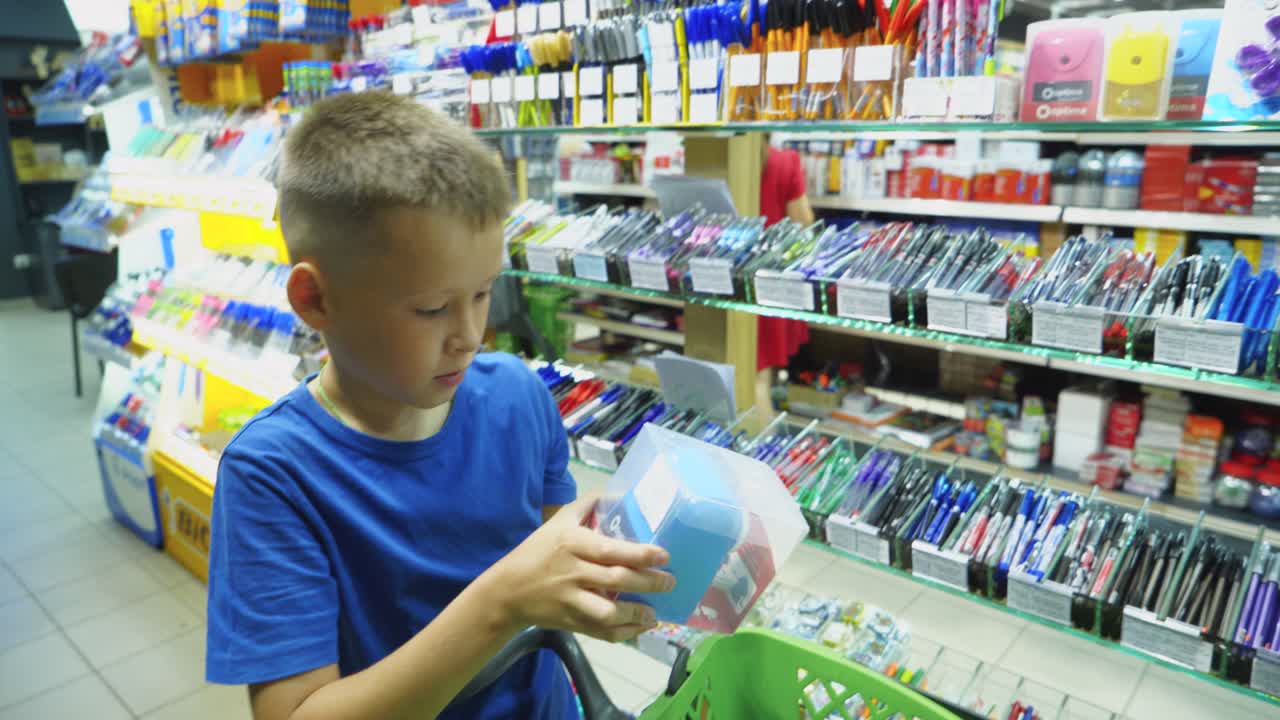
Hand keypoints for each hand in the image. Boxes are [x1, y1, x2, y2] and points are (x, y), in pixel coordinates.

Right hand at [481, 493, 674, 641]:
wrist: (507, 590)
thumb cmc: (537, 551)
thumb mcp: (558, 522)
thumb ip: (586, 505)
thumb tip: (617, 491)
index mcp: (573, 544)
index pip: (610, 550)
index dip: (640, 554)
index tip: (664, 555)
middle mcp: (573, 572)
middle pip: (616, 580)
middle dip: (649, 583)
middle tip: (670, 581)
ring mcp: (571, 600)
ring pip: (608, 612)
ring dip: (636, 614)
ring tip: (655, 614)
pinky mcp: (570, 622)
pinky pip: (600, 632)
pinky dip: (622, 633)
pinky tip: (638, 627)